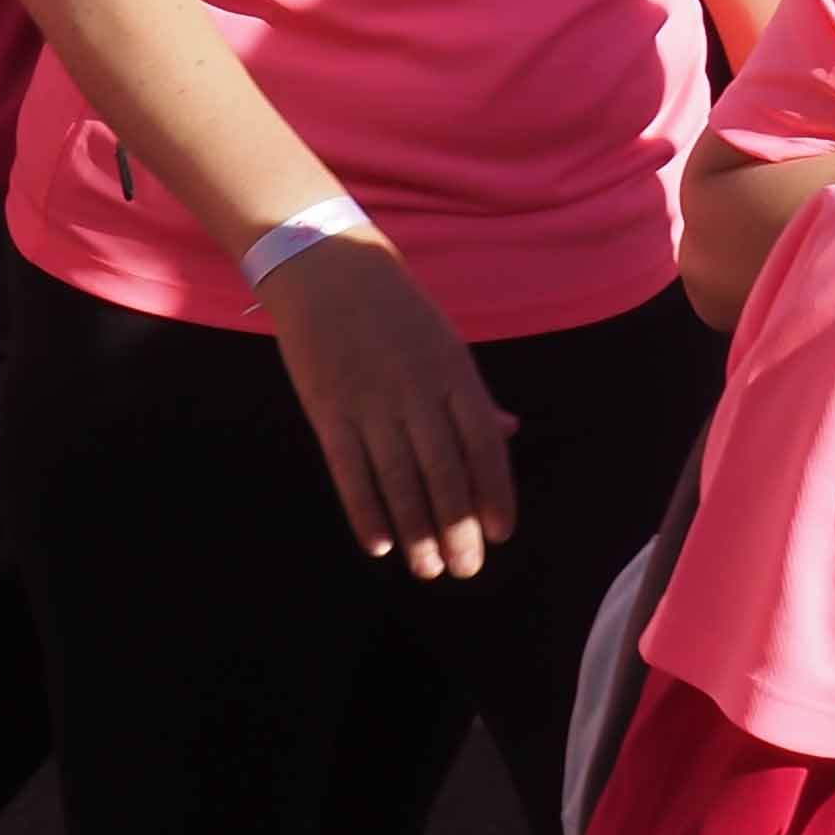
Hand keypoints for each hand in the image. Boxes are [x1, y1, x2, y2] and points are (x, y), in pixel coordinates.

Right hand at [260, 233, 518, 578]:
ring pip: (398, 479)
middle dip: (457, 526)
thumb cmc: (394, 308)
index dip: (494, 493)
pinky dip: (365, 511)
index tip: (499, 534)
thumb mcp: (445, 342)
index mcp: (452, 371)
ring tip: (427, 568)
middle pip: (443, 472)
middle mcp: (415, 390)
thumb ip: (473, 393)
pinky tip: (379, 545)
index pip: (482, 444)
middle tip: (465, 568)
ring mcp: (369, 401)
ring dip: (416, 531)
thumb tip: (509, 432)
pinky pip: (350, 471)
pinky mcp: (327, 409)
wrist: (325, 266)